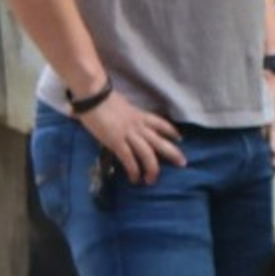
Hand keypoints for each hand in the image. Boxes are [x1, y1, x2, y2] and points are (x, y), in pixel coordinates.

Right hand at [72, 90, 186, 183]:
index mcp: (139, 115)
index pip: (160, 123)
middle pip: (160, 141)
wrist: (92, 95)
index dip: (171, 131)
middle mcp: (138, 125)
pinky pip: (128, 158)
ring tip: (152, 180)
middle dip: (173, 153)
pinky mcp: (116, 141)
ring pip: (147, 153)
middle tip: (182, 163)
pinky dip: (133, 170)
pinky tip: (135, 178)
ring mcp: (128, 134)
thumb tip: (123, 121)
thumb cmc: (102, 99)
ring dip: (152, 169)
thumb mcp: (121, 106)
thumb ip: (126, 115)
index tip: (179, 138)